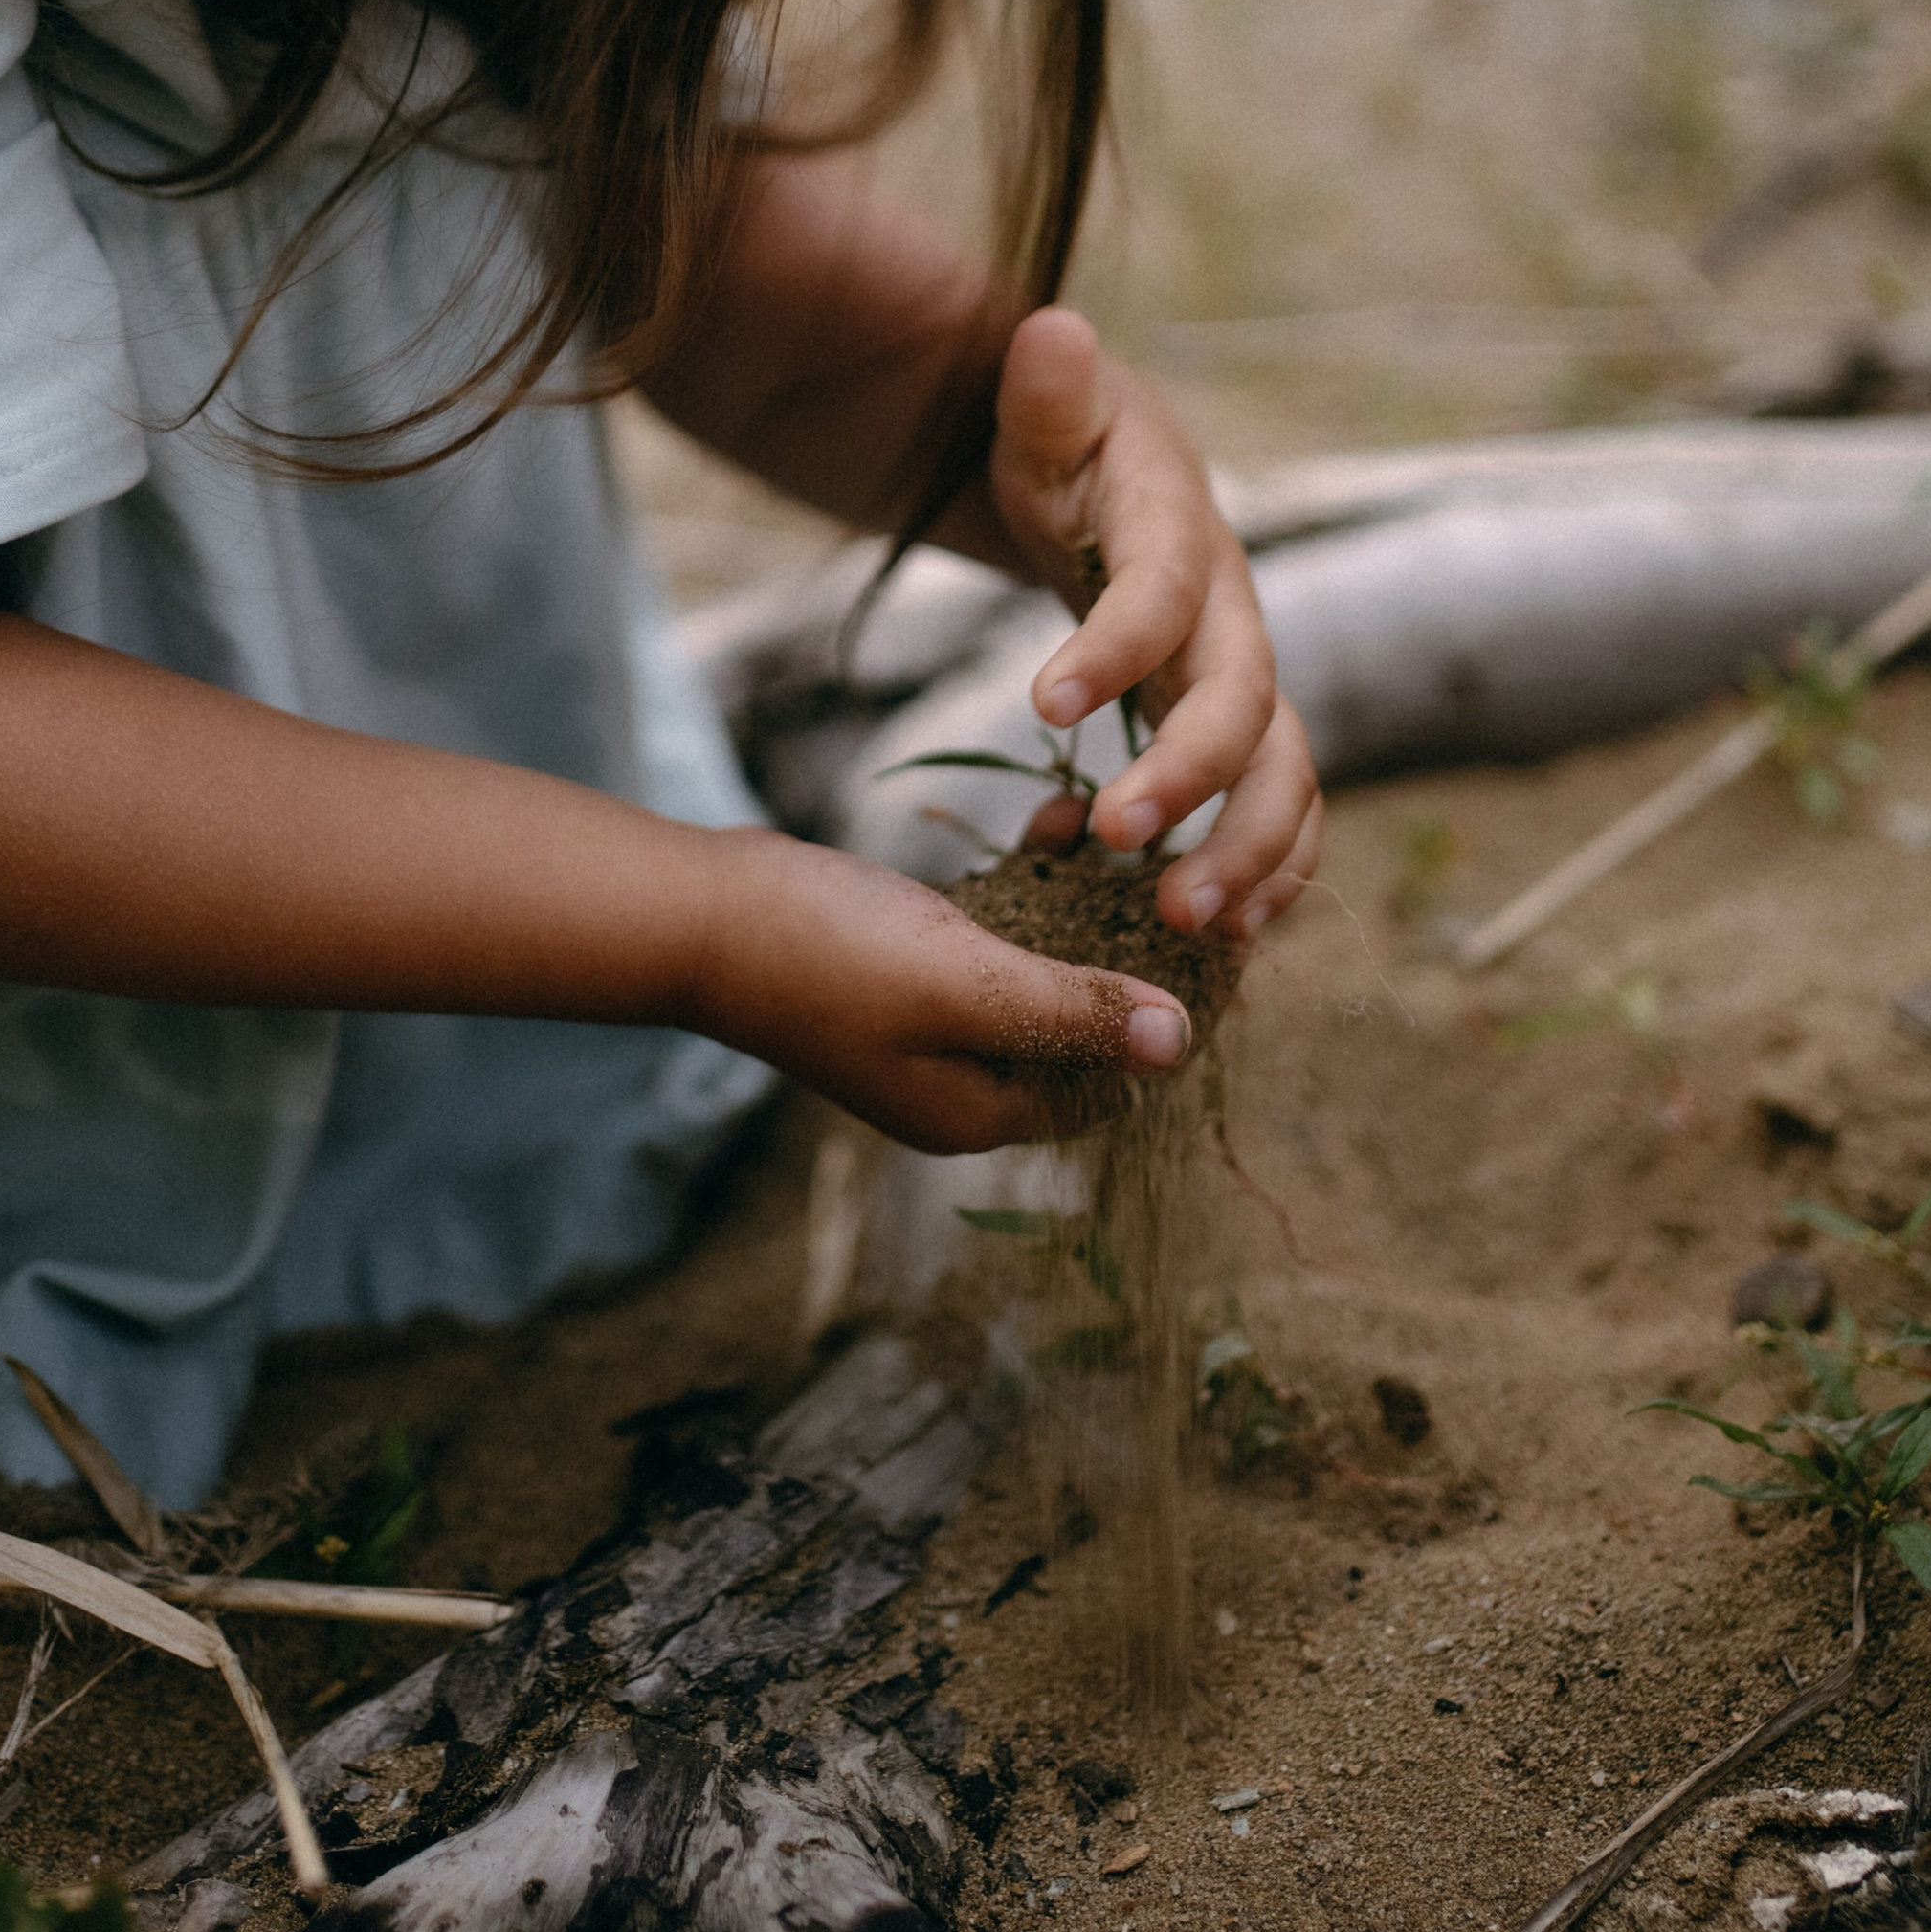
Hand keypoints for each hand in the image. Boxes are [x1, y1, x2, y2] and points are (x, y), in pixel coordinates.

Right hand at [689, 826, 1194, 1152]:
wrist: (696, 913)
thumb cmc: (822, 951)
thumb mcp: (961, 981)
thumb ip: (1068, 1013)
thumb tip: (1177, 1043)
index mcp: (982, 1111)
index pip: (1120, 1082)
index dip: (1184, 1013)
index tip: (1233, 924)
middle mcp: (968, 1080)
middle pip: (1095, 1026)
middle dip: (1148, 949)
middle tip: (1195, 864)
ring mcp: (938, 1023)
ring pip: (1056, 969)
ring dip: (1096, 903)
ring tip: (1126, 829)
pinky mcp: (915, 965)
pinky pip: (1006, 933)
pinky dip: (1038, 883)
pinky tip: (1056, 820)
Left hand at [988, 308, 1320, 942]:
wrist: (1115, 481)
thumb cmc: (1067, 450)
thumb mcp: (1043, 417)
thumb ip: (1046, 390)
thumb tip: (1054, 331)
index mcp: (1179, 530)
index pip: (1160, 591)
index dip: (1114, 647)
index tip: (1043, 706)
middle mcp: (1234, 612)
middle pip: (1245, 701)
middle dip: (1193, 778)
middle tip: (1123, 842)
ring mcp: (1248, 678)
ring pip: (1285, 774)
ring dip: (1248, 853)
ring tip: (1186, 925)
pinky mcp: (1244, 733)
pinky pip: (1282, 813)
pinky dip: (1268, 876)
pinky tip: (1221, 938)